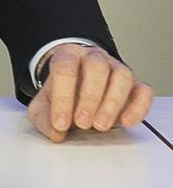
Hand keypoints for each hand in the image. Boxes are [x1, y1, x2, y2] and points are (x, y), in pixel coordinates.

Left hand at [27, 44, 153, 141]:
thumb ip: (43, 117)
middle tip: (82, 123)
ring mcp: (116, 69)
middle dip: (89, 97)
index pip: (64, 67)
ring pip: (121, 76)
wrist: (78, 87)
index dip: (62, 96)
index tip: (60, 123)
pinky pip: (143, 91)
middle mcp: (93, 58)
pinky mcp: (135, 85)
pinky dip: (137, 107)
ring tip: (101, 125)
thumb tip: (55, 132)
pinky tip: (125, 122)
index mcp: (68, 55)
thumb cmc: (63, 94)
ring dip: (112, 103)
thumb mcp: (44, 105)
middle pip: (96, 66)